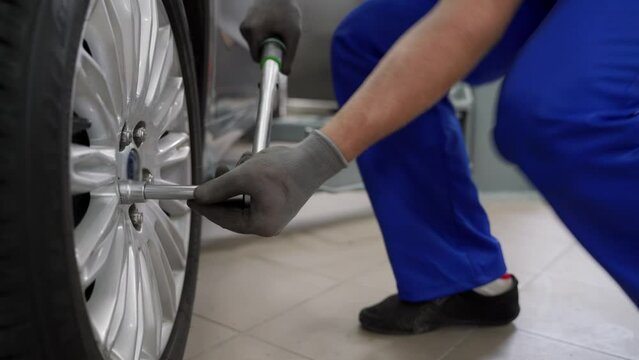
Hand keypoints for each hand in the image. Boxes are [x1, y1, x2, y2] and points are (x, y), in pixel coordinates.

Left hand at [189, 131, 346, 235]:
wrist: (314, 160)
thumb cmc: (283, 170)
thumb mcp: (244, 176)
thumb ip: (218, 188)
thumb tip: (198, 196)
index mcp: (260, 225)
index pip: (224, 219)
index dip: (205, 207)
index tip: (190, 198)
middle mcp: (267, 223)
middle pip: (232, 209)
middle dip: (225, 188)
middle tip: (217, 172)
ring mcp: (273, 212)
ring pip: (242, 197)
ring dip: (238, 179)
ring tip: (242, 162)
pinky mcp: (276, 200)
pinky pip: (253, 192)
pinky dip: (249, 178)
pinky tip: (252, 163)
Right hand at [240, 0, 301, 73]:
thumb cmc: (287, 11)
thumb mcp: (293, 34)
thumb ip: (289, 55)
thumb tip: (285, 72)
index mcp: (252, 32)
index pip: (256, 57)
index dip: (268, 58)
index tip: (277, 55)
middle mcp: (244, 28)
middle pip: (256, 50)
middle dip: (268, 48)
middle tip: (280, 39)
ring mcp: (244, 23)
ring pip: (255, 43)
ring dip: (266, 40)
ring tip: (277, 30)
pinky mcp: (246, 20)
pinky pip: (255, 35)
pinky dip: (263, 34)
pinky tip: (272, 25)